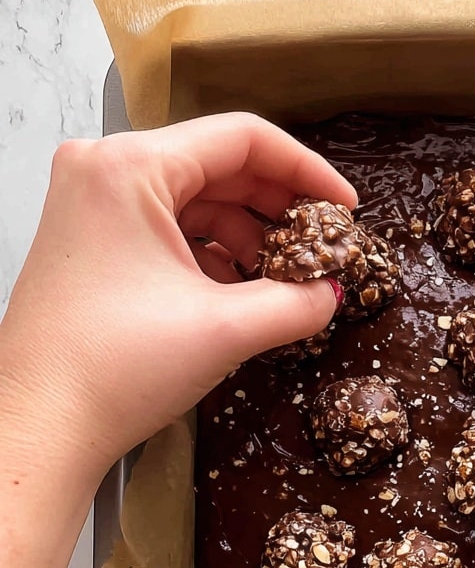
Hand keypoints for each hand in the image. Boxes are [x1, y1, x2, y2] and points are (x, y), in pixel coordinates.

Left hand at [0, 112, 355, 479]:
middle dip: (278, 207)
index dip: (306, 170)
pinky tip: (241, 292)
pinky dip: (212, 253)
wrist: (38, 429)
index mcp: (129, 168)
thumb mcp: (224, 330)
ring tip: (285, 280)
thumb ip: (296, 304)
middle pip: (219, 165)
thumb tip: (333, 294)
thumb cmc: (106, 370)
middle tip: (323, 246)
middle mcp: (103, 172)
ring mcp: (91, 206)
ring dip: (248, 235)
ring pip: (196, 199)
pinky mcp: (91, 242)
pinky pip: (169, 228)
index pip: (243, 138)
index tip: (343, 208)